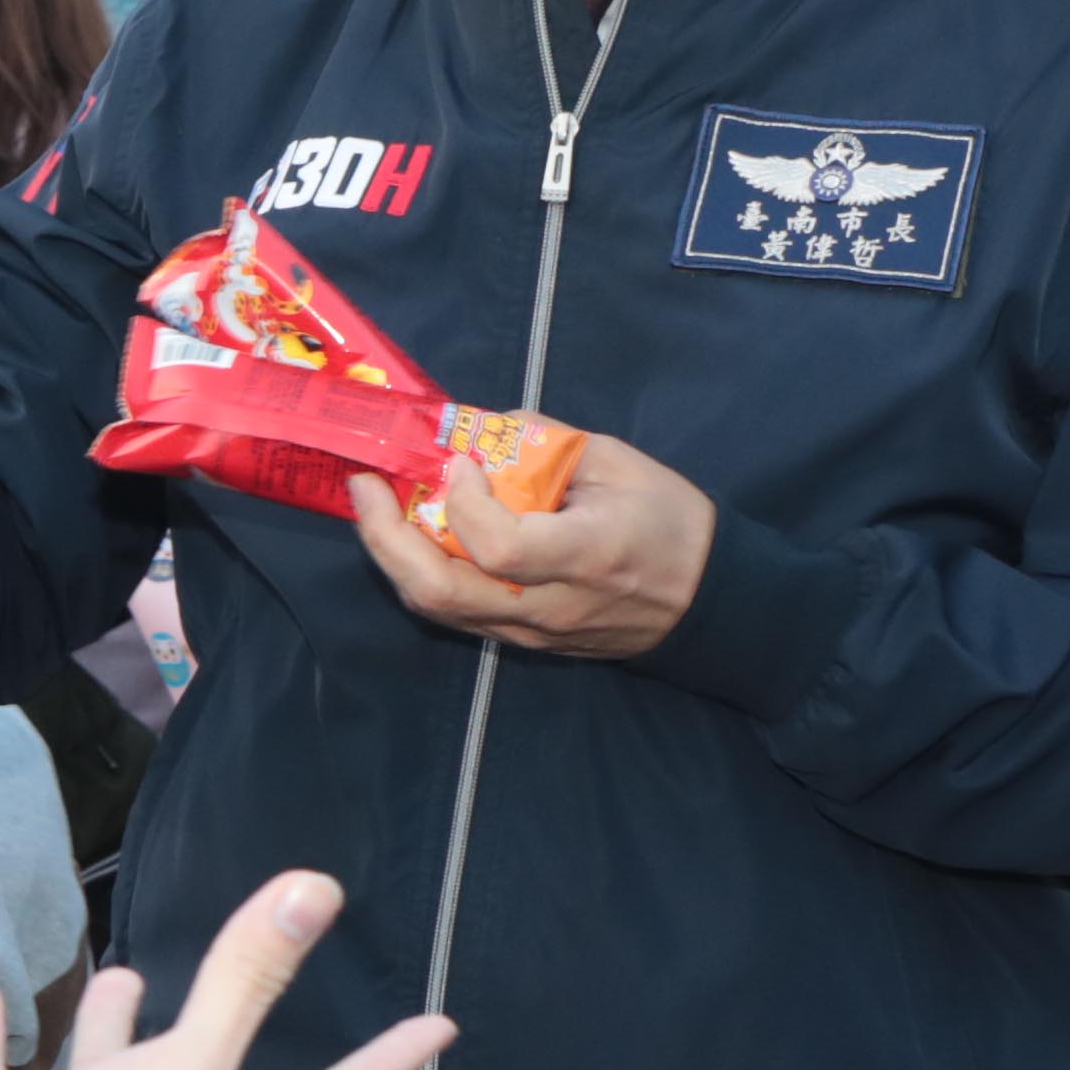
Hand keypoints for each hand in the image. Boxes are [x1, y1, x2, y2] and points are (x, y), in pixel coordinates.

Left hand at [342, 427, 713, 658]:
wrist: (705, 599)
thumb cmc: (669, 521)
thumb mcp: (619, 463)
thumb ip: (544, 444)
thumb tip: (477, 429)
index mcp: (587, 555)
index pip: (500, 547)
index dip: (464, 503)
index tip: (462, 462)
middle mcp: (550, 604)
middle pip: (442, 592)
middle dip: (385, 538)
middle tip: (364, 486)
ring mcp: (531, 631)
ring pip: (437, 608)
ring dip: (392, 555)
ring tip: (377, 506)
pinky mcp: (520, 640)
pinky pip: (454, 612)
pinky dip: (419, 572)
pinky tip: (412, 534)